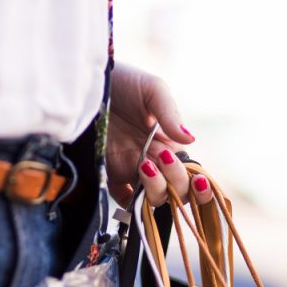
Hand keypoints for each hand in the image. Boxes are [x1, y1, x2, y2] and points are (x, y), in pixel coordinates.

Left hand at [106, 63, 212, 206]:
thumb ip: (170, 115)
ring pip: (153, 198)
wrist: (87, 81)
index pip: (191, 174)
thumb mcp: (152, 90)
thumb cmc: (123, 81)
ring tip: (144, 165)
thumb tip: (191, 140)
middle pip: (176, 190)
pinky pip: (122, 199)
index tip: (198, 178)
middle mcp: (153, 160)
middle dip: (176, 182)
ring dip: (155, 190)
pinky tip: (131, 195)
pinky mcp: (107, 173)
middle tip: (162, 158)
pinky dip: (130, 205)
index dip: (199, 184)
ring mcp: (130, 168)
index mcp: (170, 143)